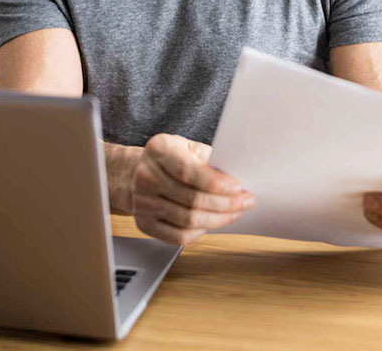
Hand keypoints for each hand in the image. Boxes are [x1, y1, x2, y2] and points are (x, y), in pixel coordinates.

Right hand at [131, 134, 254, 245]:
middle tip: (245, 201)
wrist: (136, 170)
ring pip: (187, 220)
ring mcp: (142, 202)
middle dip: (225, 204)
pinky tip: (213, 223)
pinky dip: (200, 232)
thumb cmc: (170, 156)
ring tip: (235, 212)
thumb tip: (233, 177)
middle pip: (191, 199)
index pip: (188, 171)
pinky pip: (177, 236)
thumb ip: (207, 158)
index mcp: (159, 149)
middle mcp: (146, 176)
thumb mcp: (188, 145)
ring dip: (218, 219)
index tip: (237, 187)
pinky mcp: (144, 223)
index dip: (215, 183)